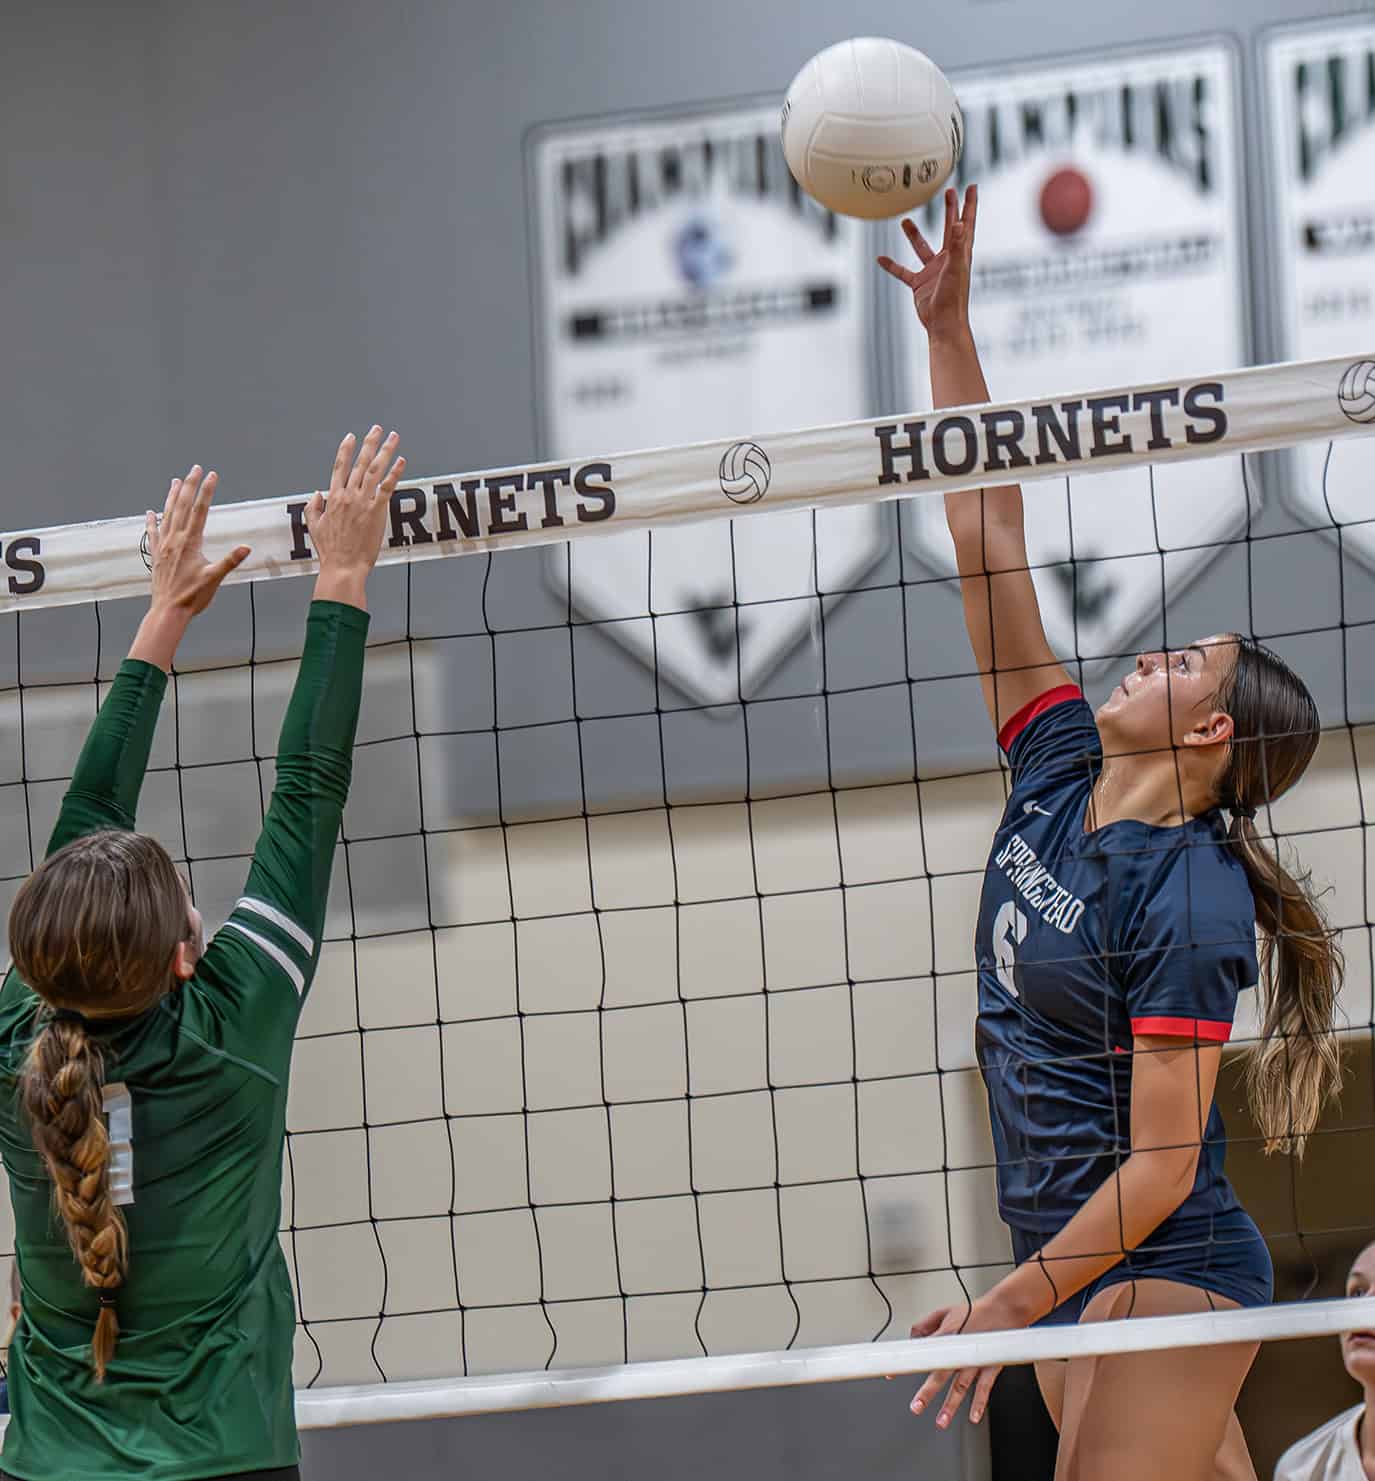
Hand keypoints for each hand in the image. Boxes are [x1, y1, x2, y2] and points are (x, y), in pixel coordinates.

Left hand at [145, 465, 249, 617]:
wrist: (168, 611)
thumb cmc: (192, 597)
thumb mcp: (214, 579)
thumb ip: (230, 561)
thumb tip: (246, 548)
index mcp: (190, 542)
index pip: (200, 510)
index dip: (207, 491)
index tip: (213, 476)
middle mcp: (175, 539)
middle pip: (182, 506)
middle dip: (190, 486)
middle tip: (195, 468)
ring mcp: (164, 545)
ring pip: (167, 514)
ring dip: (172, 496)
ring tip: (176, 481)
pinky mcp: (157, 554)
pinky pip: (153, 532)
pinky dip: (152, 520)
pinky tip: (151, 512)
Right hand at [306, 426, 404, 588]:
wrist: (343, 566)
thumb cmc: (330, 551)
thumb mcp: (314, 527)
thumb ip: (314, 508)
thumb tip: (317, 493)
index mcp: (333, 498)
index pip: (339, 467)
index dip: (345, 450)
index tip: (350, 437)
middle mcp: (348, 496)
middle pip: (360, 462)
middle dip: (369, 443)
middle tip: (377, 428)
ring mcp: (363, 502)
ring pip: (375, 470)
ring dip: (385, 451)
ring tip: (393, 437)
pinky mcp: (376, 511)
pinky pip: (388, 487)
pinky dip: (395, 472)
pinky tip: (402, 461)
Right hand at [877, 184, 977, 341]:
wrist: (943, 324)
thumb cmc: (953, 298)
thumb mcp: (956, 268)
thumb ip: (958, 245)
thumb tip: (960, 224)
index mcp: (959, 253)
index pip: (966, 223)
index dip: (969, 205)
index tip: (971, 187)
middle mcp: (948, 259)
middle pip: (949, 228)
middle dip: (950, 210)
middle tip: (948, 191)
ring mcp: (933, 271)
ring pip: (922, 248)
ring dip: (914, 235)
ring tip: (904, 221)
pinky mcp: (920, 284)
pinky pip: (903, 271)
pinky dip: (892, 266)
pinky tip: (881, 259)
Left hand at [908, 1287, 1019, 1428]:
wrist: (1004, 1310)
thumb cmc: (975, 1312)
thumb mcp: (944, 1311)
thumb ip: (925, 1325)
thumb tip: (913, 1339)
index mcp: (946, 1335)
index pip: (923, 1352)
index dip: (908, 1363)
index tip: (892, 1373)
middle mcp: (960, 1350)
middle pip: (941, 1374)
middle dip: (927, 1392)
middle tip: (916, 1406)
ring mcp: (975, 1360)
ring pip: (961, 1386)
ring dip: (951, 1405)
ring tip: (942, 1421)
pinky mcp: (990, 1367)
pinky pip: (984, 1388)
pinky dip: (979, 1403)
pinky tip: (973, 1417)